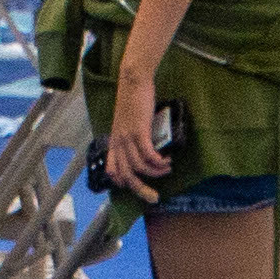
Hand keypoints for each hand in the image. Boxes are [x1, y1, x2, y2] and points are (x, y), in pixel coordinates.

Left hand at [104, 62, 171, 199]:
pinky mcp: (138, 131)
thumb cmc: (133, 97)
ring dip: (155, 172)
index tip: (136, 187)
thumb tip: (146, 144)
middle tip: (154, 197)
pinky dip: (158, 162)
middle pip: (126, 175)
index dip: (122, 182)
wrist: (133, 80)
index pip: (112, 169)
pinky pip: (147, 154)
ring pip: (139, 167)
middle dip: (141, 190)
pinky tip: (166, 161)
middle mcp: (118, 142)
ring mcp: (127, 137)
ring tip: (167, 169)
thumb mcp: (128, 120)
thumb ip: (133, 133)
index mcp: (114, 140)